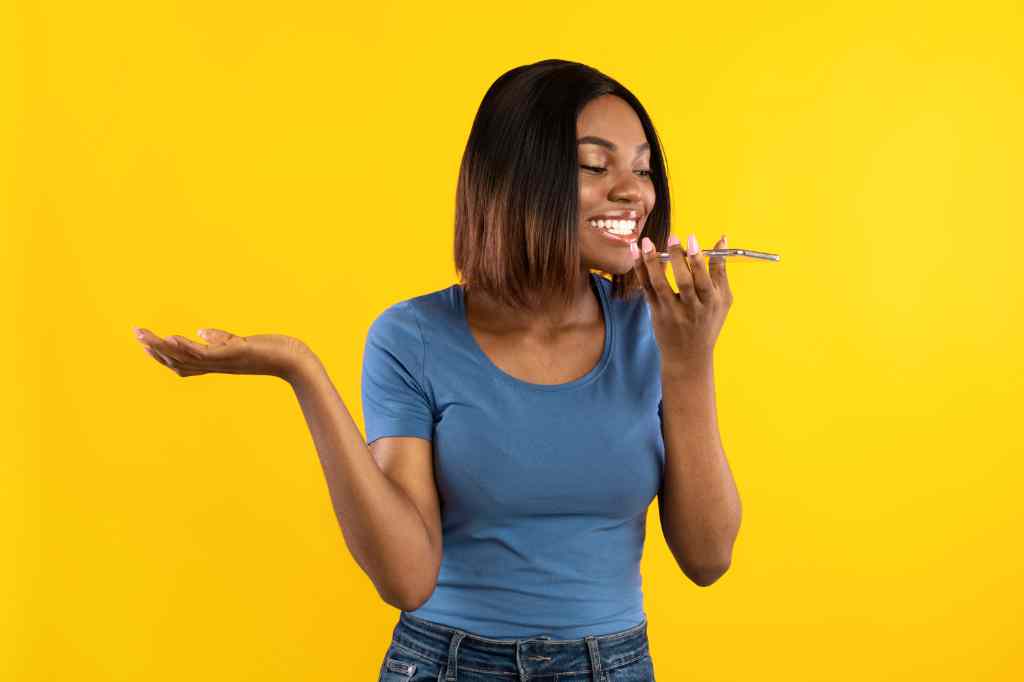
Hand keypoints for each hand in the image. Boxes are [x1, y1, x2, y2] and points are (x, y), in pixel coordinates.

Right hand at [132, 326, 312, 381]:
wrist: (295, 362)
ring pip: (185, 357)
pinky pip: (205, 354)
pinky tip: (172, 337)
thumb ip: (220, 338)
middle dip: (154, 348)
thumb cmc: (272, 352)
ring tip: (143, 335)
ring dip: (162, 346)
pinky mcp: (233, 354)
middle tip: (135, 333)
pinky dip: (187, 347)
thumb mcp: (242, 344)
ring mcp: (223, 361)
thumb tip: (202, 331)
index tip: (145, 341)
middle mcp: (216, 365)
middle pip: (177, 360)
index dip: (162, 354)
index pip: (183, 362)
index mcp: (216, 362)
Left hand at [631, 233, 732, 375]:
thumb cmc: (708, 323)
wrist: (689, 356)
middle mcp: (691, 308)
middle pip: (684, 282)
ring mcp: (671, 311)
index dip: (699, 260)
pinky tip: (636, 254)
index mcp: (710, 303)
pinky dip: (641, 270)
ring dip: (652, 262)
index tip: (693, 239)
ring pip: (660, 284)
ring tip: (646, 242)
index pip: (705, 280)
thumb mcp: (723, 300)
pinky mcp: (656, 312)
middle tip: (673, 237)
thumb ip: (721, 270)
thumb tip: (722, 239)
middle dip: (677, 258)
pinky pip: (647, 288)